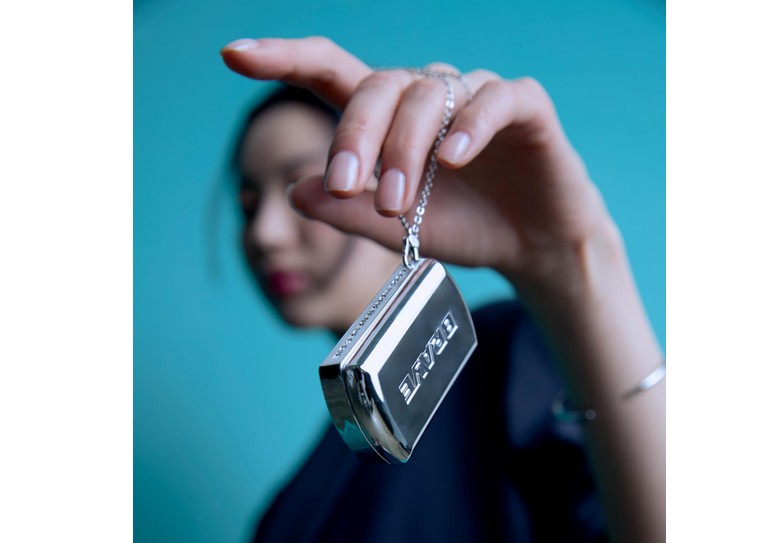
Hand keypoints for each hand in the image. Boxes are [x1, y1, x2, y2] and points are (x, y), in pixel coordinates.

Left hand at [221, 36, 621, 296]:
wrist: (532, 245)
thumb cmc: (462, 228)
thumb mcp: (397, 231)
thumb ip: (349, 212)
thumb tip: (296, 190)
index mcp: (387, 122)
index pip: (331, 73)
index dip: (284, 58)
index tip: (233, 55)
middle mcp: (424, 98)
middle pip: (376, 86)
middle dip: (356, 137)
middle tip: (349, 187)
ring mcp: (473, 96)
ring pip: (428, 95)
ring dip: (406, 147)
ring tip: (397, 202)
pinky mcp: (523, 106)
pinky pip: (494, 98)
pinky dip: (471, 123)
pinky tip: (453, 155)